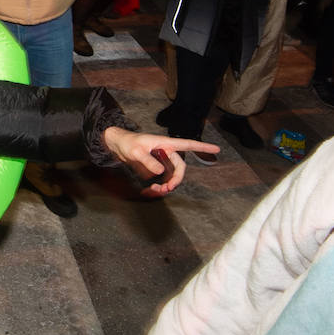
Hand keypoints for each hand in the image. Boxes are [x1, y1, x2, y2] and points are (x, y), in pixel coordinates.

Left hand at [101, 130, 219, 194]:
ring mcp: (161, 160)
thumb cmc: (128, 143)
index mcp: (166, 143)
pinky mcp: (155, 168)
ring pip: (170, 176)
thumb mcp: (136, 151)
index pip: (187, 145)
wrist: (117, 145)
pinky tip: (148, 191)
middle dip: (175, 180)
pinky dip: (156, 186)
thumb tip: (161, 171)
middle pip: (179, 168)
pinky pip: (161, 179)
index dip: (203, 147)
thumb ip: (148, 161)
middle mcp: (166, 151)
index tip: (216, 149)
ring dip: (165, 186)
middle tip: (166, 189)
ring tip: (154, 191)